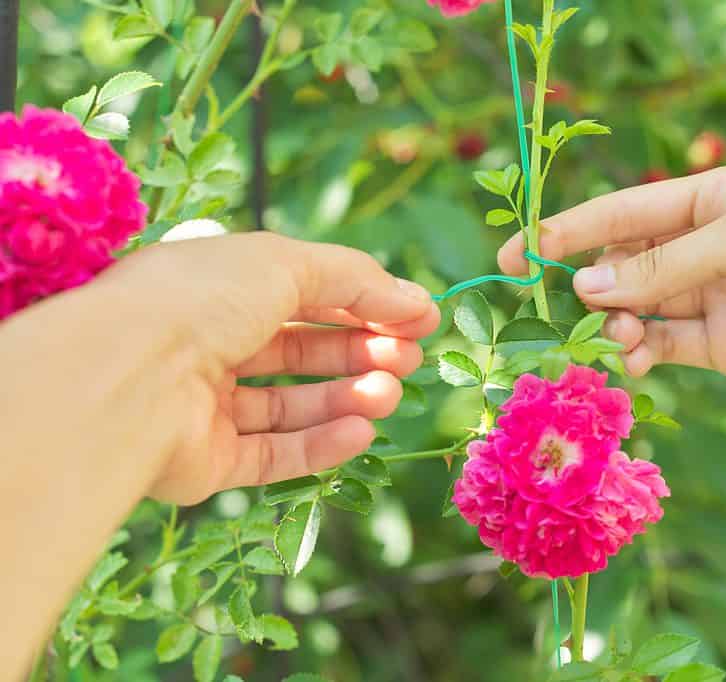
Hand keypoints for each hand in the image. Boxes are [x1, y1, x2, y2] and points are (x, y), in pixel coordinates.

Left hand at [93, 232, 438, 503]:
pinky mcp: (206, 461)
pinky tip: (363, 430)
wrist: (126, 378)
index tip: (420, 319)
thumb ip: (356, 280)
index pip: (303, 293)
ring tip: (389, 394)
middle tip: (410, 359)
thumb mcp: (286, 263)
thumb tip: (418, 301)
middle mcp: (206, 342)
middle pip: (300, 350)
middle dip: (360, 350)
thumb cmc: (200, 300)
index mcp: (216, 285)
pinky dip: (321, 444)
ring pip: (290, 405)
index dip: (365, 303)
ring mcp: (203, 404)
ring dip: (348, 398)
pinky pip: (273, 454)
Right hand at [499, 165, 725, 413]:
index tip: (519, 253)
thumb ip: (660, 266)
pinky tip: (633, 363)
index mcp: (716, 198)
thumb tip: (586, 288)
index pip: (626, 210)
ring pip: (638, 306)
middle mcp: (709, 244)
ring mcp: (714, 296)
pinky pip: (662, 345)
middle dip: (593, 283)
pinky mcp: (722, 345)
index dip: (568, 229)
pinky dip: (640, 353)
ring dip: (616, 322)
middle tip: (572, 307)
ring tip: (620, 340)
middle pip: (625, 260)